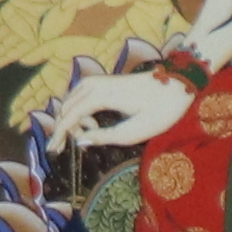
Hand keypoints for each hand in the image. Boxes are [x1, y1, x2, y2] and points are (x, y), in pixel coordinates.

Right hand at [50, 62, 201, 150]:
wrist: (179, 85)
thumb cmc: (161, 111)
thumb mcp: (134, 132)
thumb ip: (104, 137)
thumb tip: (80, 141)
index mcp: (102, 96)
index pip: (71, 114)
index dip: (60, 133)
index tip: (53, 151)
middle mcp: (97, 84)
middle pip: (68, 105)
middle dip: (63, 127)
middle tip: (61, 149)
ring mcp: (101, 81)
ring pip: (72, 99)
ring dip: (72, 119)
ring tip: (84, 137)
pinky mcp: (107, 82)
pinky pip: (82, 96)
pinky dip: (80, 111)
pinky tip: (92, 125)